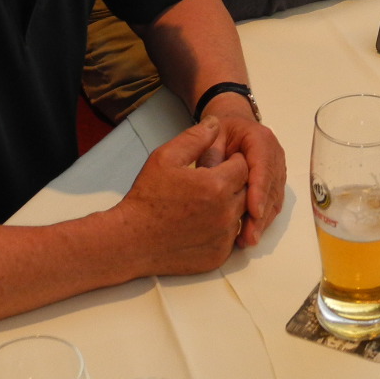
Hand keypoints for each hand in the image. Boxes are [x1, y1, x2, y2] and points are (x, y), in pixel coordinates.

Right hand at [118, 118, 250, 274]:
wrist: (131, 241)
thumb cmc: (147, 198)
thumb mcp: (165, 158)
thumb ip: (195, 138)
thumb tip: (215, 123)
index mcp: (216, 185)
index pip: (243, 165)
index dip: (232, 161)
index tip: (217, 164)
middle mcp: (226, 212)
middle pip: (248, 189)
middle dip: (235, 182)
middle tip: (212, 182)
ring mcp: (224, 237)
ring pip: (242, 214)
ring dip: (231, 205)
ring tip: (207, 202)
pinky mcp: (219, 256)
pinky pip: (232, 237)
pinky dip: (223, 228)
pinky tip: (203, 223)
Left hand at [199, 107, 286, 246]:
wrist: (230, 131)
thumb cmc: (218, 136)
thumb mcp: (211, 139)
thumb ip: (213, 156)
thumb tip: (214, 177)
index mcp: (260, 139)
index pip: (263, 165)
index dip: (260, 189)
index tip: (253, 211)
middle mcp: (274, 155)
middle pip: (272, 186)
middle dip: (262, 213)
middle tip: (249, 235)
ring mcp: (276, 171)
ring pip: (275, 199)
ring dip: (263, 221)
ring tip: (247, 240)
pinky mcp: (274, 185)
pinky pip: (272, 204)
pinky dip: (262, 221)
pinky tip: (249, 236)